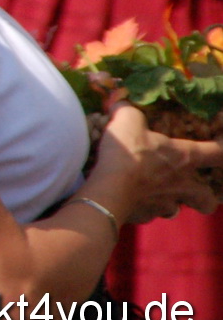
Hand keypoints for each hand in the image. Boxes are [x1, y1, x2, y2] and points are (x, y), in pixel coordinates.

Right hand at [89, 105, 222, 223]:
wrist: (108, 190)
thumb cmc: (127, 153)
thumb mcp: (127, 120)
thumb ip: (129, 111)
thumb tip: (121, 103)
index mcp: (184, 158)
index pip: (218, 153)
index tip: (222, 145)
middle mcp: (182, 185)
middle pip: (206, 199)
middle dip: (205, 197)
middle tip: (192, 189)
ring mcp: (165, 204)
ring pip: (175, 209)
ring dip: (168, 202)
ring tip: (152, 194)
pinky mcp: (145, 216)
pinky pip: (148, 213)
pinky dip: (141, 207)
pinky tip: (129, 198)